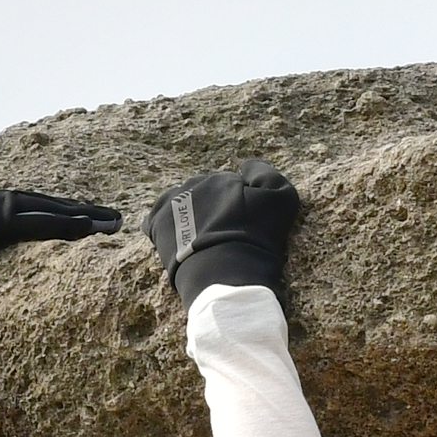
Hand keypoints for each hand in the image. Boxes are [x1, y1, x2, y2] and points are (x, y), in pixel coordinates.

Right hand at [0, 182, 120, 324]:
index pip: (23, 205)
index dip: (54, 210)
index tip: (80, 216)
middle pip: (38, 201)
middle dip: (75, 208)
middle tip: (108, 215)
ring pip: (41, 208)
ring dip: (78, 214)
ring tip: (108, 222)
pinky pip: (33, 223)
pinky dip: (61, 225)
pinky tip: (86, 229)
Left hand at [145, 164, 300, 307]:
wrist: (224, 271)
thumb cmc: (256, 238)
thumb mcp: (281, 199)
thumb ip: (266, 173)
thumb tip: (246, 165)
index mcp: (221, 178)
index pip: (229, 186)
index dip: (239, 205)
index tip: (244, 224)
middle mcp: (194, 185)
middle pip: (204, 193)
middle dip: (213, 208)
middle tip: (223, 234)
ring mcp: (172, 204)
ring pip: (180, 203)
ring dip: (188, 215)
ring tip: (200, 239)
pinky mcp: (156, 225)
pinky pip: (155, 218)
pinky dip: (164, 225)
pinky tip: (176, 239)